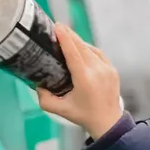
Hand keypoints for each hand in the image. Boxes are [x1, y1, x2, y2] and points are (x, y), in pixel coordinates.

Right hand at [38, 25, 123, 139]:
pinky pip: (99, 54)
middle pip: (81, 47)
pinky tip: (80, 47)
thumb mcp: (61, 110)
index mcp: (84, 79)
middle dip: (69, 35)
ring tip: (67, 36)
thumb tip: (37, 85)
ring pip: (90, 49)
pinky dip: (88, 49)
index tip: (57, 26)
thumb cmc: (83, 115)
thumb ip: (45, 99)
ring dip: (78, 42)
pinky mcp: (112, 70)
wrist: (108, 122)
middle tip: (58, 27)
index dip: (65, 38)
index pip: (73, 53)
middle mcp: (97, 71)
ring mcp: (107, 69)